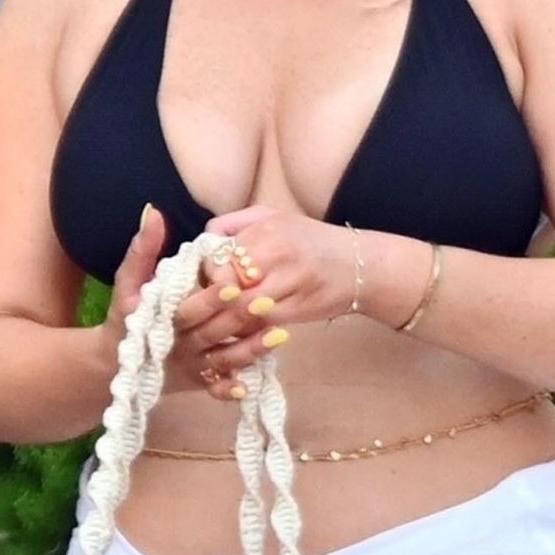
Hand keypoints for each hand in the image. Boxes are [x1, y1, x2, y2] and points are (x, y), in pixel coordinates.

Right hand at [99, 205, 300, 404]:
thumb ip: (143, 250)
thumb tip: (154, 212)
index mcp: (159, 319)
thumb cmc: (125, 315)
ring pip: (222, 361)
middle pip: (210, 333)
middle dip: (238, 320)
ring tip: (280, 335)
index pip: (187, 309)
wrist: (111, 365)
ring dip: (249, 351)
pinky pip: (216, 388)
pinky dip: (232, 388)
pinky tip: (254, 381)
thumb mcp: (127, 282)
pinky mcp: (196, 383)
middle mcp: (175, 345)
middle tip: (268, 303)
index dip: (209, 299)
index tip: (232, 285)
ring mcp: (188, 367)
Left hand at [182, 204, 357, 388]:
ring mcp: (289, 283)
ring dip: (222, 326)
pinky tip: (236, 337)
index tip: (198, 287)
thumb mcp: (273, 217)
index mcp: (265, 229)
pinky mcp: (299, 309)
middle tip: (192, 316)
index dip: (204, 278)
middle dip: (206, 306)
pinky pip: (262, 326)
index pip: (218, 260)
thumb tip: (204, 238)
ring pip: (241, 312)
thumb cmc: (312, 240)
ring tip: (206, 333)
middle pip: (226, 288)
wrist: (361, 265)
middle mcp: (277, 254)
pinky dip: (245, 335)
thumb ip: (235, 223)